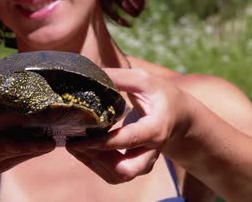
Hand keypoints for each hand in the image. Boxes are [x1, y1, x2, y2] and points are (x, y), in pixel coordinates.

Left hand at [65, 68, 189, 183]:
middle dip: (96, 159)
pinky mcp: (136, 167)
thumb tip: (90, 75)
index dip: (101, 142)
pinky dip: (95, 164)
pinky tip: (82, 147)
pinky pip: (114, 174)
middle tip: (73, 143)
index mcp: (155, 130)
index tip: (78, 139)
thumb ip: (119, 77)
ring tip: (73, 143)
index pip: (128, 140)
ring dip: (92, 163)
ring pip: (117, 175)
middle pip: (125, 170)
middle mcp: (151, 152)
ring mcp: (145, 163)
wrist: (178, 116)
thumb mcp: (144, 80)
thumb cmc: (159, 95)